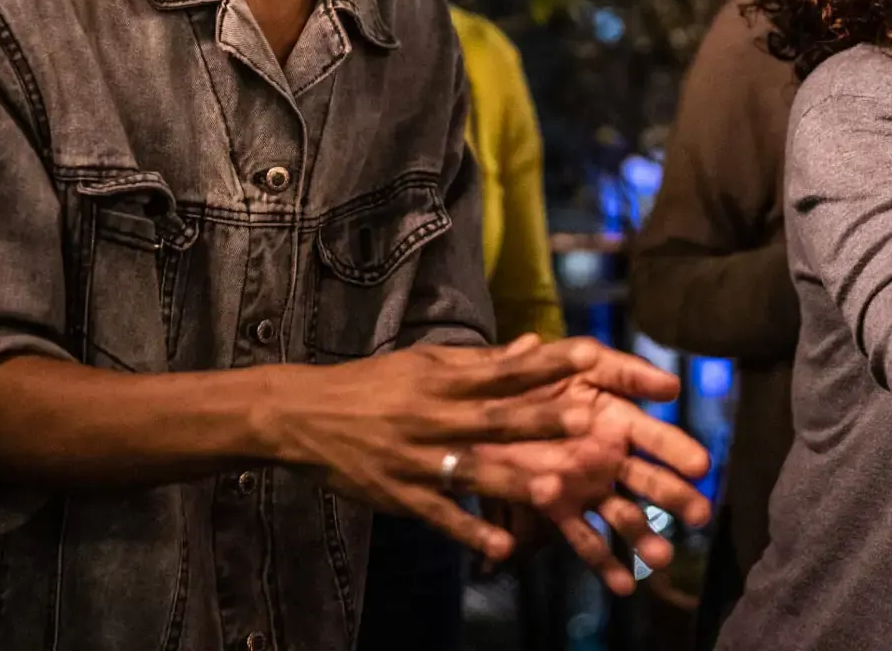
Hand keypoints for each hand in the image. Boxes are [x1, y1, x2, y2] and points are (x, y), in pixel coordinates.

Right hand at [261, 336, 627, 561]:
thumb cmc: (370, 385)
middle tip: (585, 421)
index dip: (546, 365)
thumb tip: (534, 344)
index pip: (502, 371)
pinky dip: (469, 532)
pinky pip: (439, 517)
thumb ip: (481, 362)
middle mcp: (429, 418)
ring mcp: (414, 460)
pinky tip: (503, 547)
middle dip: (540, 422)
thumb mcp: (421, 364)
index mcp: (438, 382)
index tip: (589, 356)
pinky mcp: (398, 496)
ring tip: (555, 490)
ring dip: (512, 481)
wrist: (301, 415)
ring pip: (470, 472)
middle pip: (492, 420)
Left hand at [478, 349, 712, 594]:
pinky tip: (625, 587)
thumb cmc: (539, 373)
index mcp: (617, 419)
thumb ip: (622, 370)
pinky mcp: (557, 506)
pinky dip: (604, 563)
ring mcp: (585, 485)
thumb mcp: (579, 359)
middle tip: (700, 515)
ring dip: (644, 536)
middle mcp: (608, 456)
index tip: (701, 466)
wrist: (484, 396)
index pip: (655, 437)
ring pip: (623, 515)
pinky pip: (583, 537)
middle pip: (648, 481)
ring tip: (662, 558)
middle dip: (676, 497)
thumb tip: (671, 385)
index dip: (677, 449)